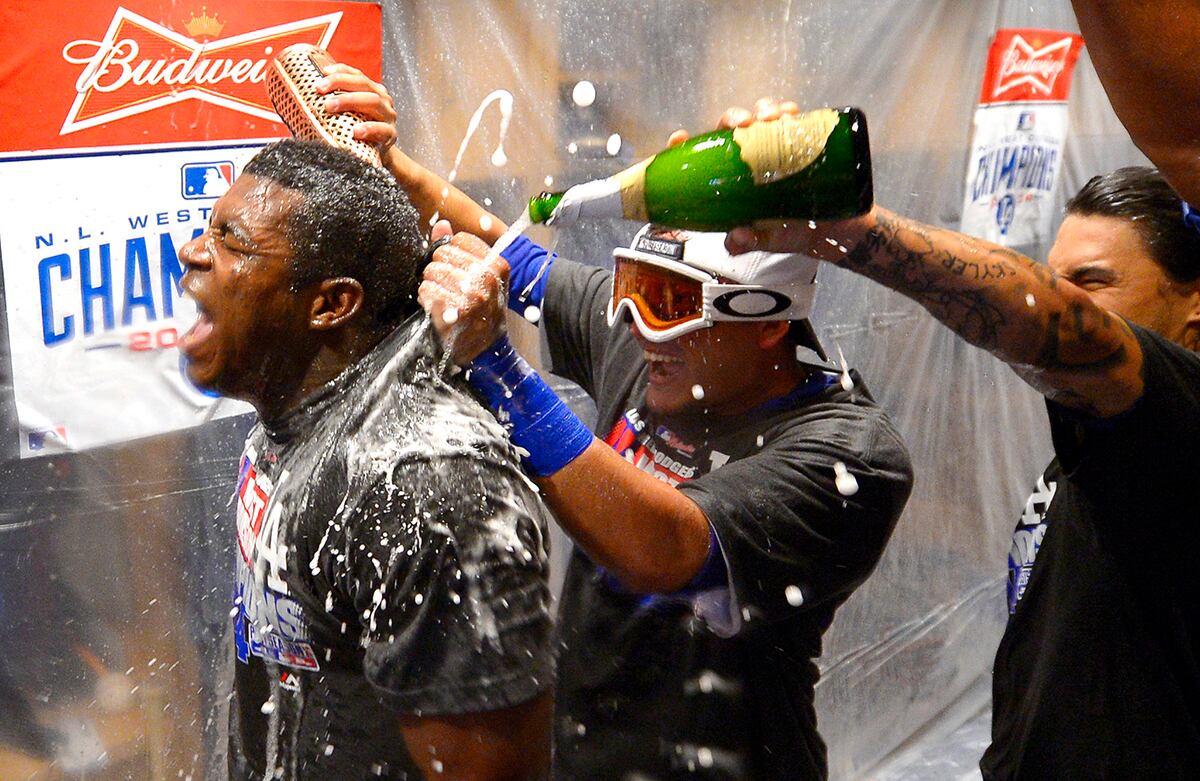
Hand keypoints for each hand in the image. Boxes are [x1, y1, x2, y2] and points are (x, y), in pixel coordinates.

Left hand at [316, 63, 397, 151]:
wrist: (379, 157)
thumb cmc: (357, 133)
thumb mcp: (347, 115)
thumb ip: (332, 105)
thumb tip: (298, 99)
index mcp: (372, 90)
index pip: (357, 75)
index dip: (340, 71)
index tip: (322, 72)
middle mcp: (382, 100)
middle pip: (363, 84)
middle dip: (340, 83)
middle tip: (319, 90)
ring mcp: (388, 116)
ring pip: (373, 101)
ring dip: (350, 100)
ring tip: (330, 107)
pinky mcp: (391, 135)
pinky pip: (383, 129)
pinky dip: (369, 128)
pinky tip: (356, 132)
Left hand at [417, 221, 508, 364]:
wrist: (487, 349)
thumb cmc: (483, 311)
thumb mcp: (483, 277)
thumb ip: (460, 248)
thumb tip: (441, 224)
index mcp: (497, 265)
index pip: (460, 240)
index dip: (452, 253)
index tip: (456, 269)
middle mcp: (487, 278)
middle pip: (442, 254)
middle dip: (439, 269)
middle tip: (448, 287)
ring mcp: (471, 295)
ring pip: (431, 272)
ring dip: (431, 285)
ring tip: (443, 298)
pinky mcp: (454, 311)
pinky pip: (425, 291)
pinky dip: (426, 299)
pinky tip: (437, 308)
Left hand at [698, 97, 873, 257]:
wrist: (833, 229)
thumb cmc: (792, 232)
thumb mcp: (769, 241)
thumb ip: (750, 242)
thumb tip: (735, 239)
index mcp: (730, 181)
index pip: (700, 157)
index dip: (684, 146)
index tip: (679, 138)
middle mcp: (748, 159)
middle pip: (729, 128)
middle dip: (732, 118)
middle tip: (741, 125)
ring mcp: (773, 147)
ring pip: (759, 116)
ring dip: (762, 110)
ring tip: (769, 119)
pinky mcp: (798, 140)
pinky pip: (790, 118)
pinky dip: (788, 111)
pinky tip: (790, 114)